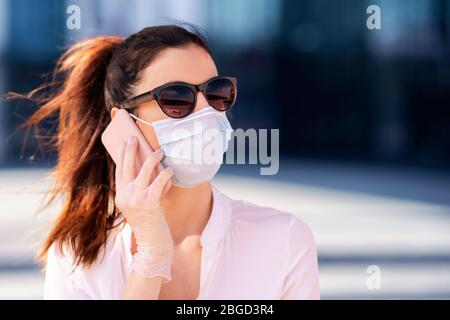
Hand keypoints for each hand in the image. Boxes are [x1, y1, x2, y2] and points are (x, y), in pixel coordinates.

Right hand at [115, 136, 173, 282]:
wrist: (152, 244)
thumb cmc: (150, 223)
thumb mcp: (142, 205)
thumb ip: (143, 188)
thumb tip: (153, 168)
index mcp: (120, 197)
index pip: (119, 172)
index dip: (120, 156)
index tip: (123, 143)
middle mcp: (124, 197)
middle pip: (126, 167)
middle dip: (129, 150)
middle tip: (133, 137)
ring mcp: (135, 200)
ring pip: (143, 171)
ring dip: (152, 158)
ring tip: (159, 151)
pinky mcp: (148, 203)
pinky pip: (158, 182)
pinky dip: (165, 175)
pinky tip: (170, 170)